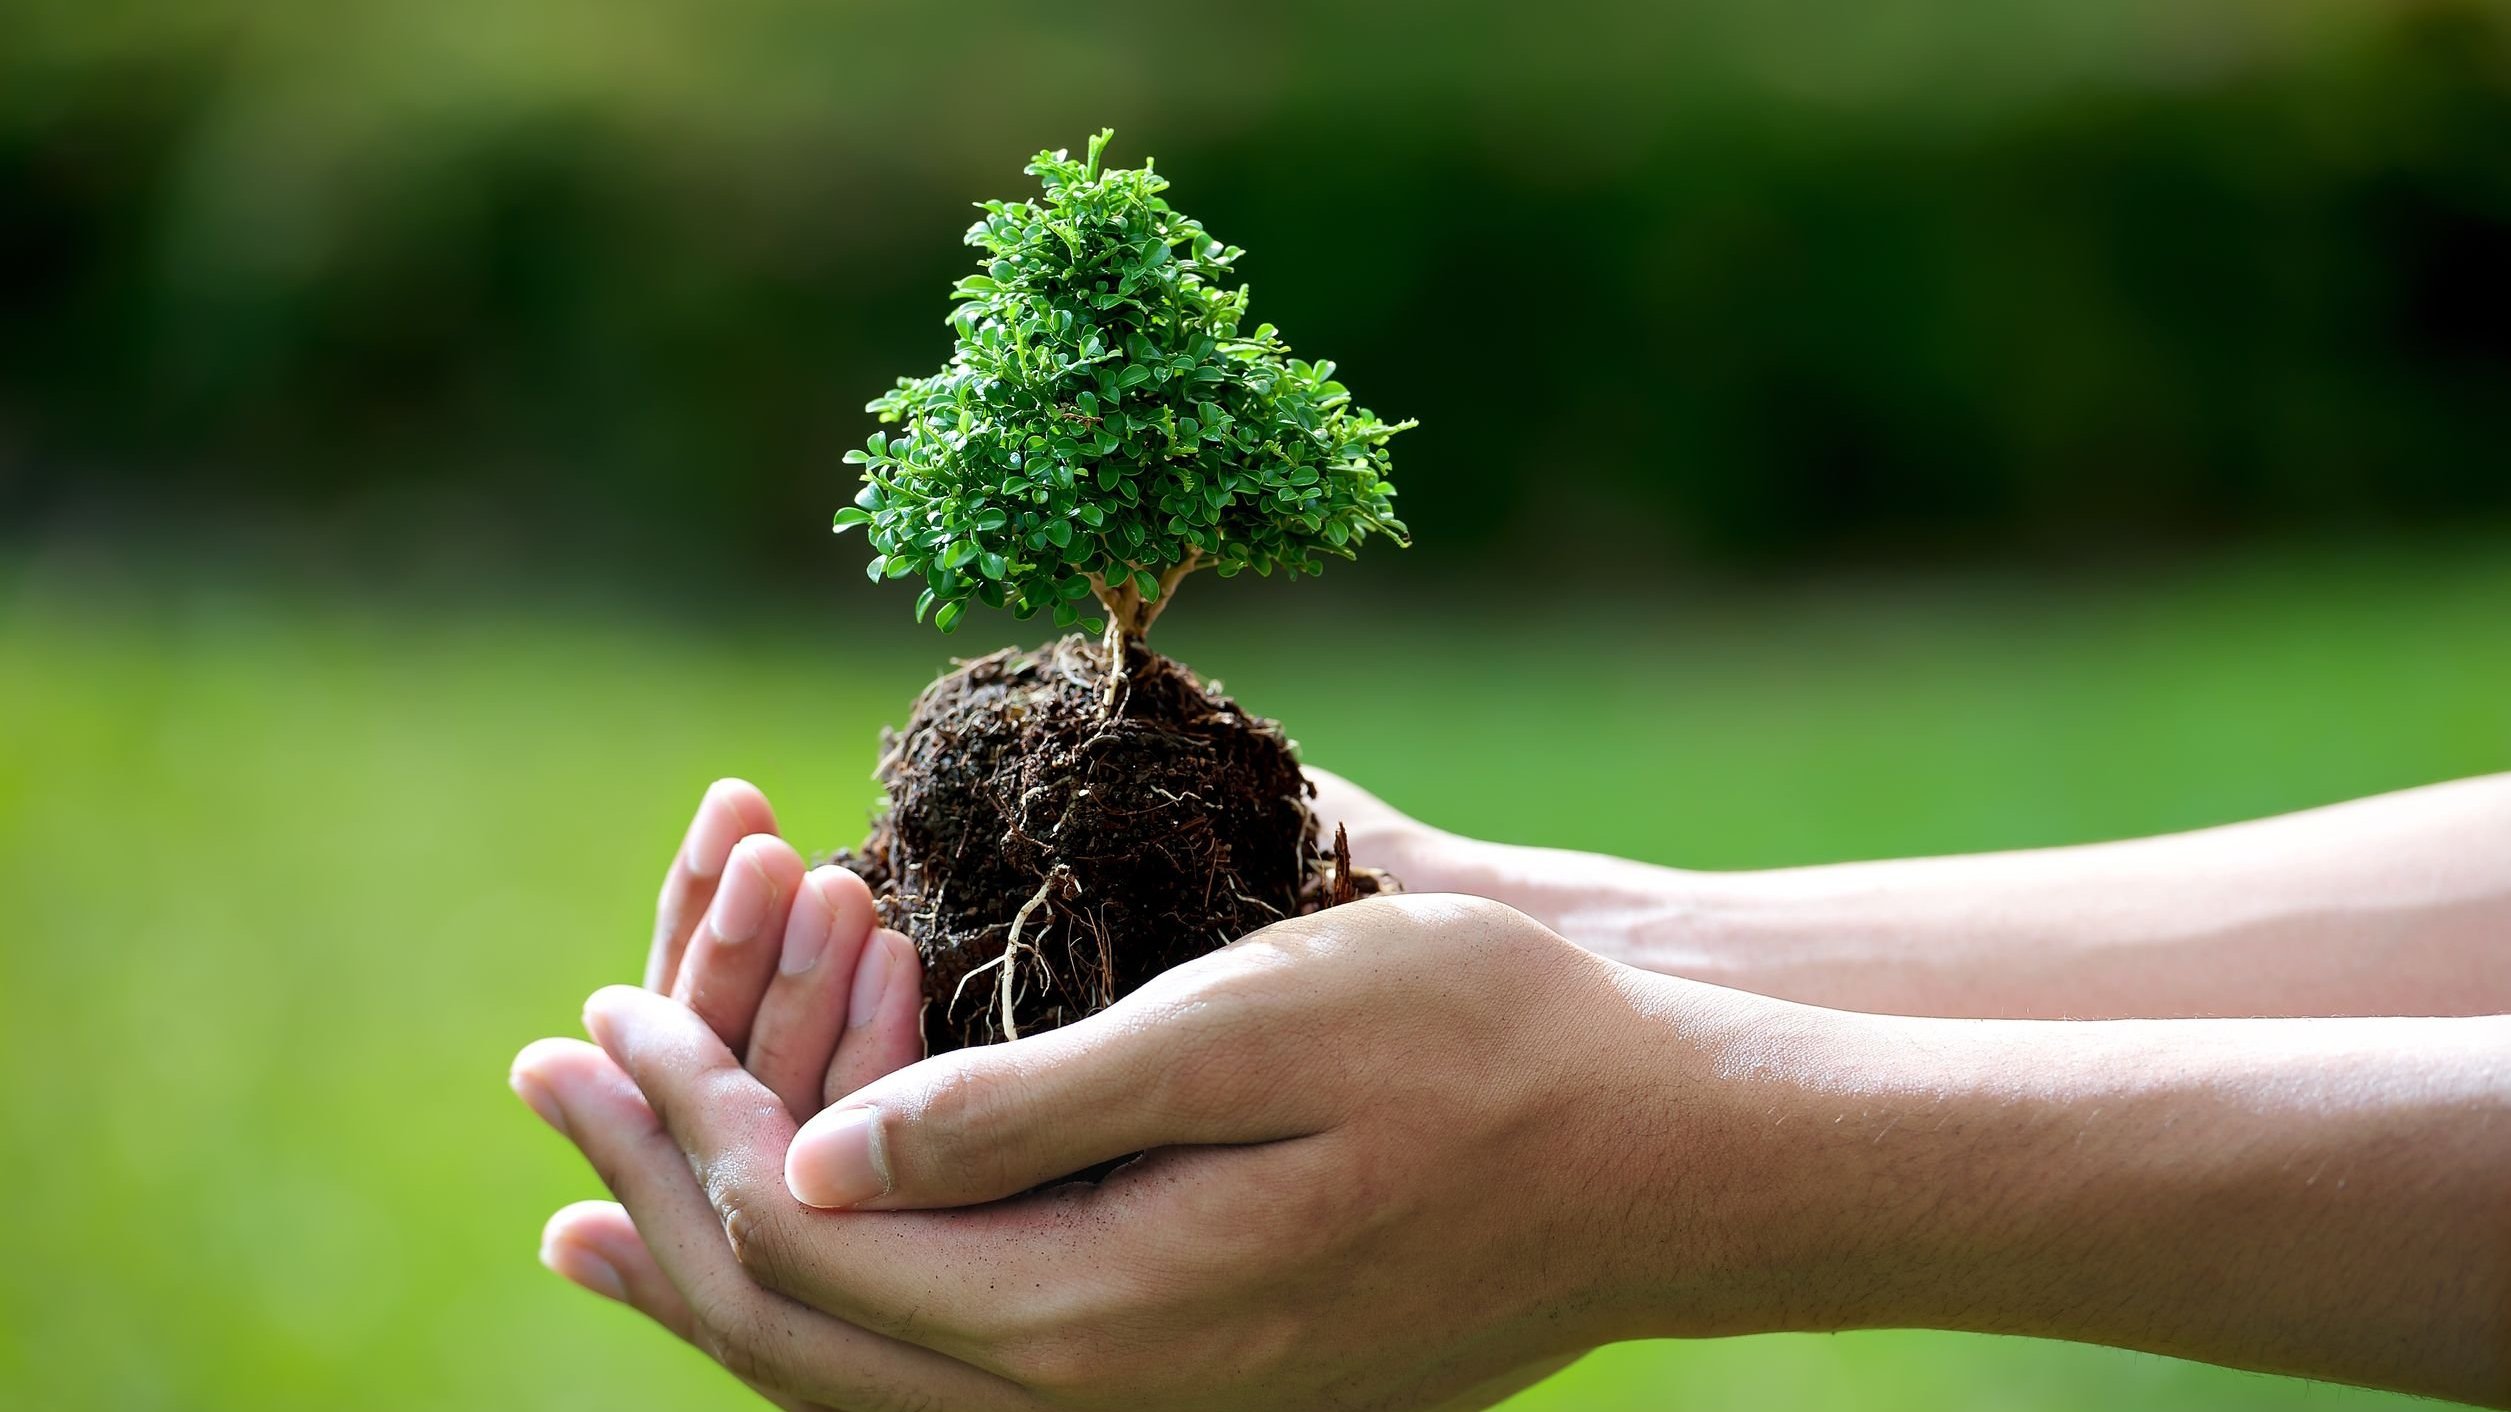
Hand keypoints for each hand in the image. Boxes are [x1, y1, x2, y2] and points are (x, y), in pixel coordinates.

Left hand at [512, 893, 1799, 1410]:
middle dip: (667, 1193)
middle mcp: (1098, 1386)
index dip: (690, 1123)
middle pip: (810, 1326)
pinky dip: (843, 1286)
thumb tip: (826, 1158)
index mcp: (1095, 1303)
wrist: (1663, 1165)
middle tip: (550, 1072)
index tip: (607, 1007)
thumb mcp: (1261, 1030)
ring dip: (730, 1253)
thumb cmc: (1485, 1052)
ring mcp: (1144, 1392)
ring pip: (870, 1361)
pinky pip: (956, 1352)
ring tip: (605, 1182)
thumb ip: (1036, 1110)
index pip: (814, 1241)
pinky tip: (811, 1223)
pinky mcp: (1184, 1363)